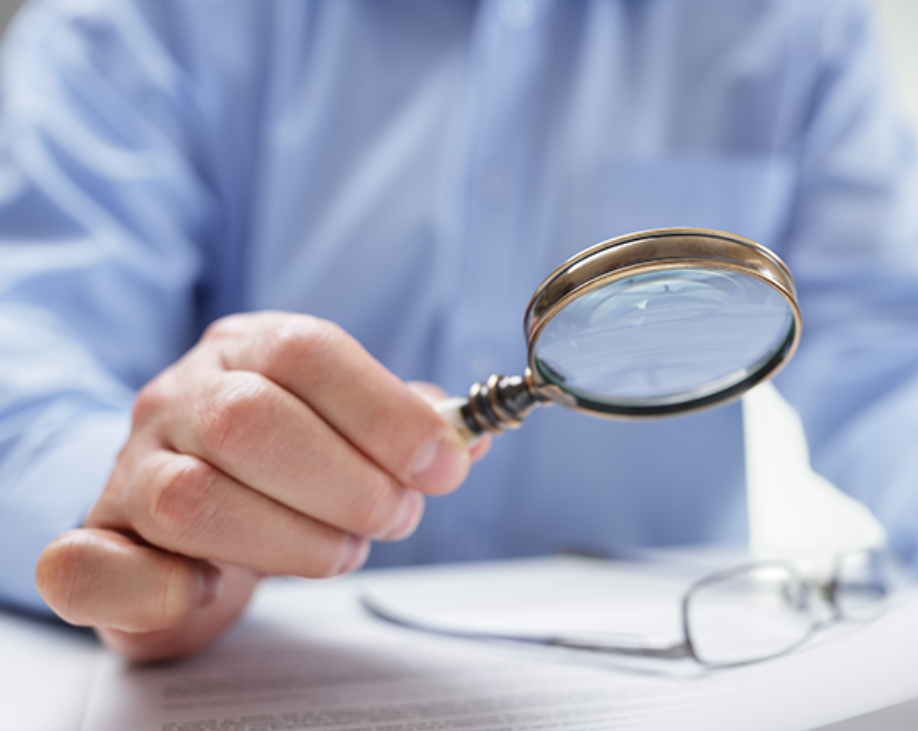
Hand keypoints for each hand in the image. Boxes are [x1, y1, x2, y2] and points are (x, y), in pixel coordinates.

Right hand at [35, 312, 486, 660]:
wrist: (189, 522)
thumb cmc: (285, 469)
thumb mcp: (350, 429)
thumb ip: (408, 428)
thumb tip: (469, 438)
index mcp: (246, 350)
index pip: (307, 351)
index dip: (385, 411)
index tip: (442, 466)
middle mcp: (177, 399)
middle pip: (251, 421)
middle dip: (348, 483)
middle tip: (395, 517)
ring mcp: (128, 470)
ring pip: (192, 500)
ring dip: (291, 540)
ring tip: (340, 552)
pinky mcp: (96, 546)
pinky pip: (94, 565)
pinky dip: (165, 590)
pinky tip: (215, 588)